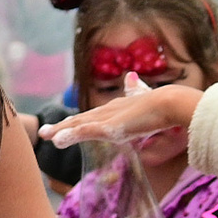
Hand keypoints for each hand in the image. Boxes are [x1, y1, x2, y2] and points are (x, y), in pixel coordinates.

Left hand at [42, 83, 201, 148]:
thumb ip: (138, 90)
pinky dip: (70, 135)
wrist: (171, 102)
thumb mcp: (148, 99)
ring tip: (45, 135)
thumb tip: (131, 77)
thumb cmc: (166, 104)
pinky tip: (56, 141)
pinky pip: (85, 131)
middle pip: (82, 119)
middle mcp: (109, 110)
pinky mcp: (109, 127)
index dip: (80, 120)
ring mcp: (108, 118)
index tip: (66, 124)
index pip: (95, 115)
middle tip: (47, 131)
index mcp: (119, 107)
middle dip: (64, 125)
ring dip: (61, 130)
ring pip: (79, 124)